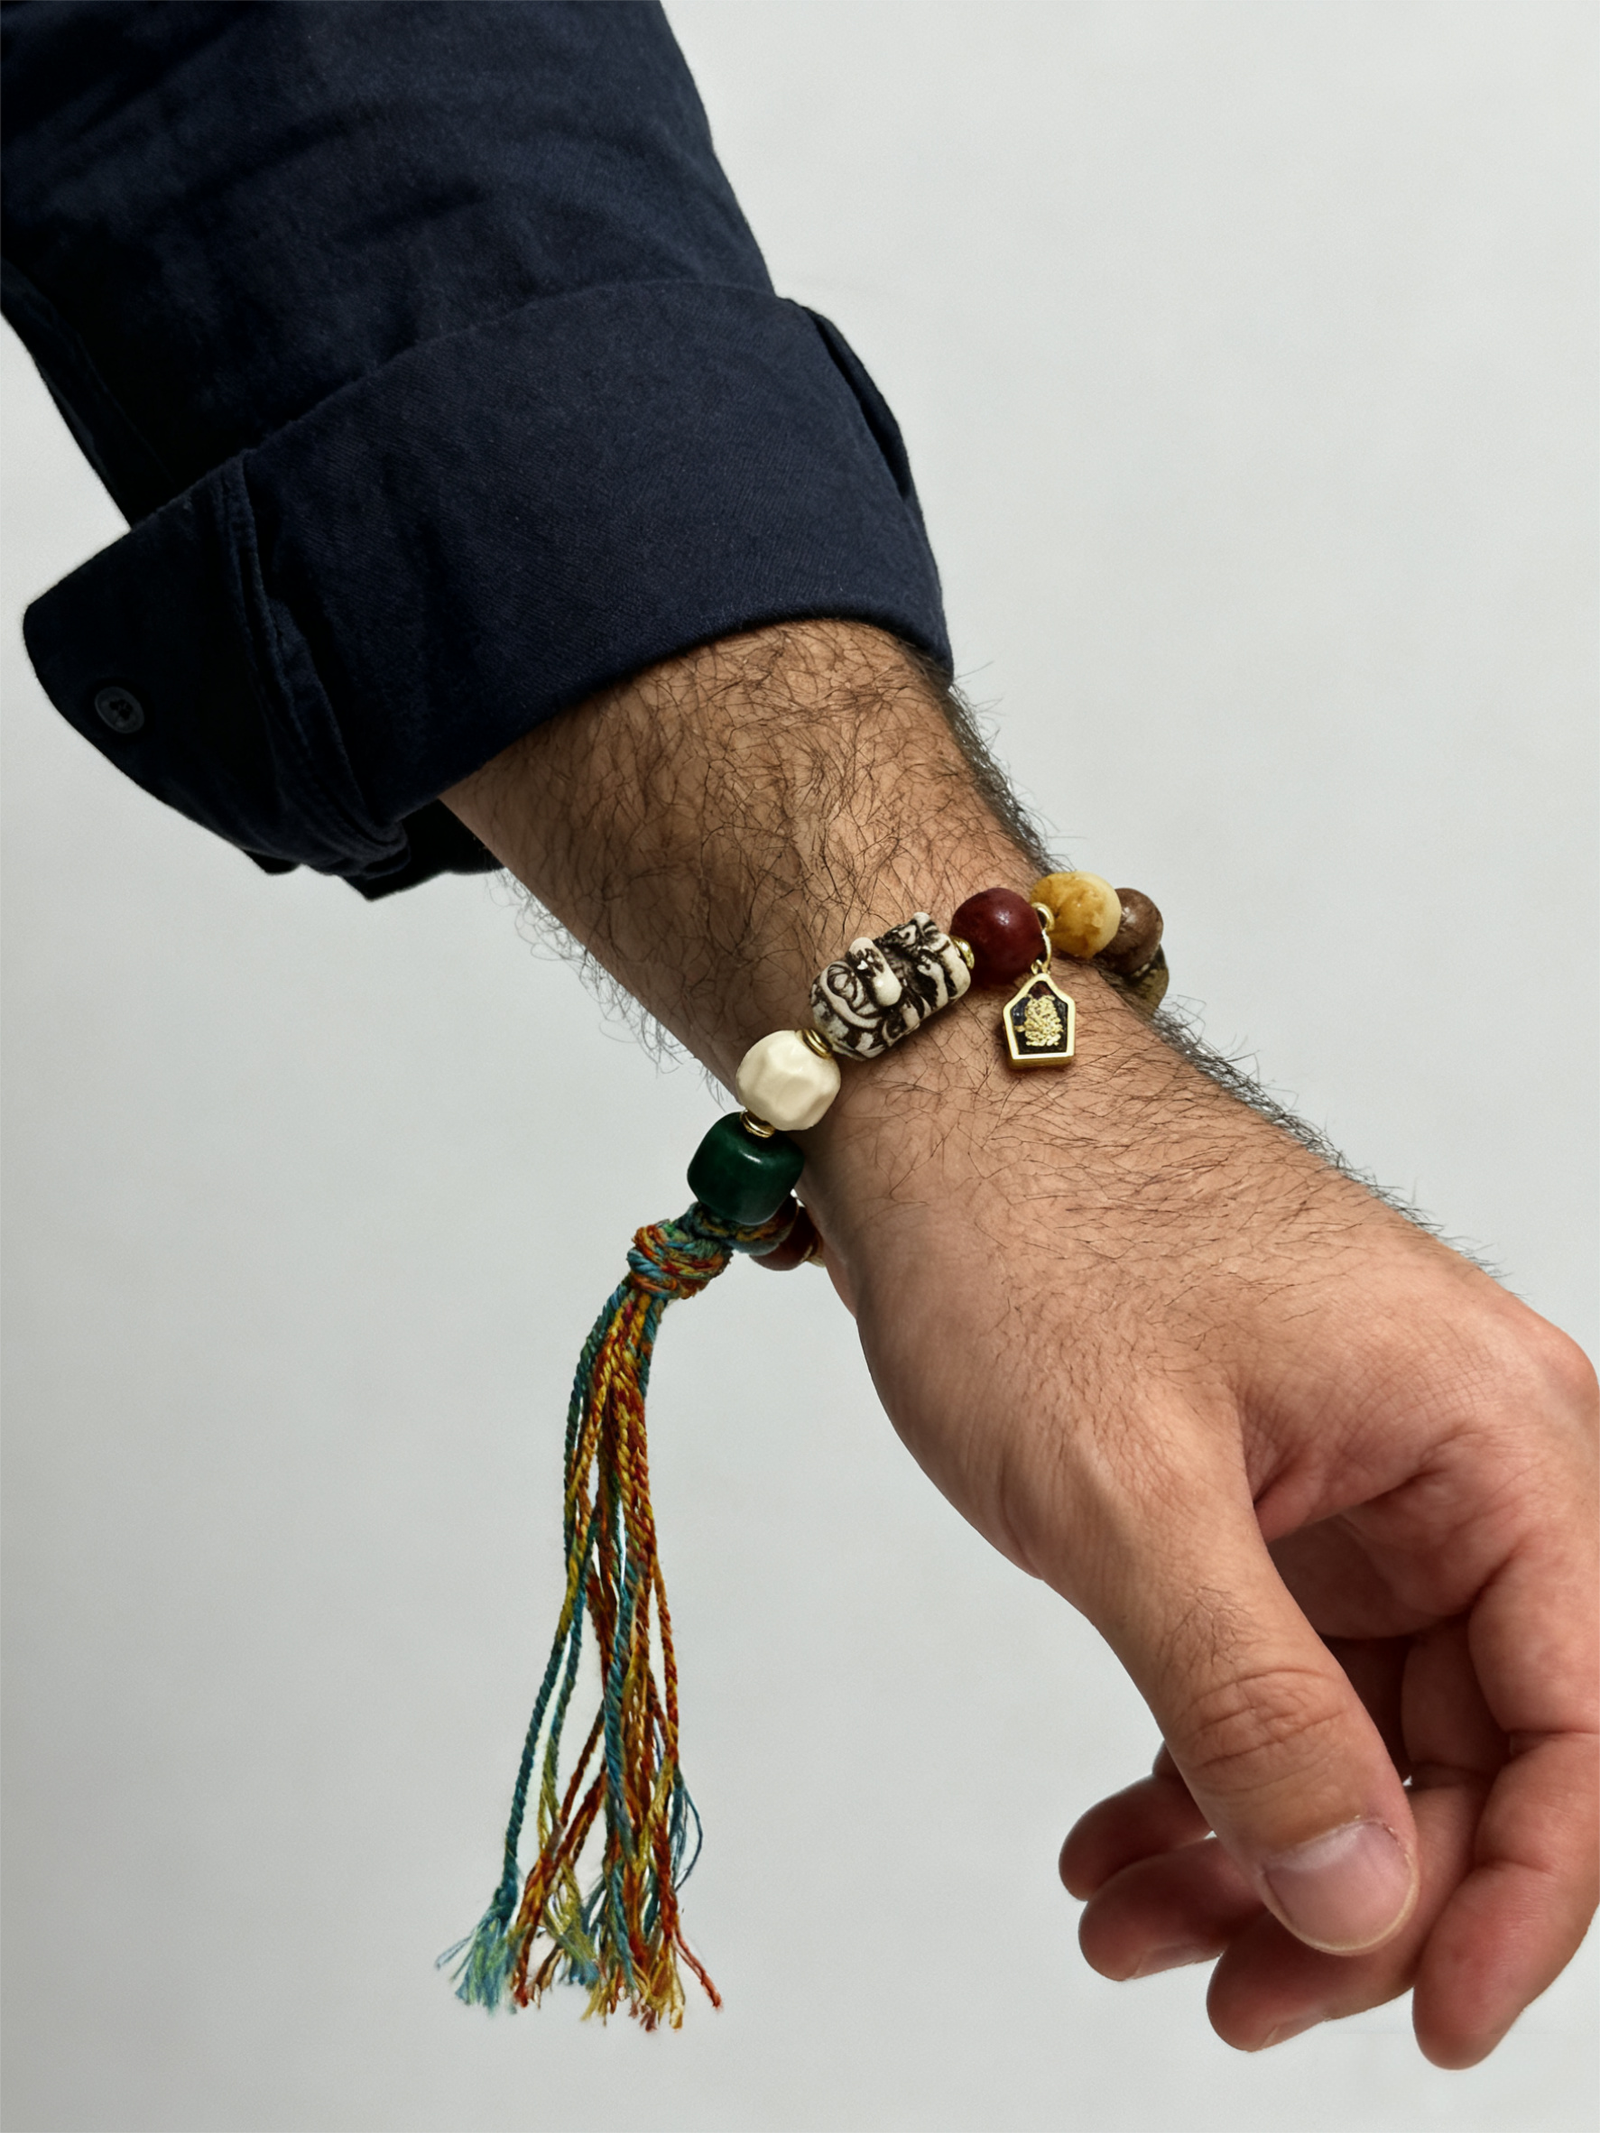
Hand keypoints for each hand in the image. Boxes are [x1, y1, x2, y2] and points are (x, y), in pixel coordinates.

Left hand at [800, 968, 1599, 2066]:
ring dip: (1260, 1848)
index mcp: (1494, 1437)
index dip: (1523, 1903)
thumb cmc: (1030, 1233)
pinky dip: (1209, 1767)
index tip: (1431, 2029)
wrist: (928, 1101)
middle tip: (1222, 1998)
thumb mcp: (1131, 1493)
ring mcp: (1371, 1481)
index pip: (1585, 1723)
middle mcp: (1466, 1461)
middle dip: (1353, 1895)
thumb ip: (1256, 1709)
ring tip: (1125, 1926)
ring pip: (1370, 1728)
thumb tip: (1366, 1904)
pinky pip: (1285, 1672)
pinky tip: (1122, 1841)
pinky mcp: (1282, 1494)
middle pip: (1481, 1746)